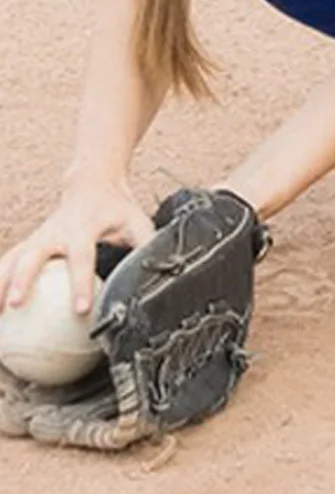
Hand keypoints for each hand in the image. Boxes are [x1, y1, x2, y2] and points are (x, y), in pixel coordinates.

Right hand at [0, 180, 154, 316]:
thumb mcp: (136, 222)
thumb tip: (161, 273)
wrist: (92, 184)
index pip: (81, 258)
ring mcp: (37, 237)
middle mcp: (55, 233)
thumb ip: (146, 245)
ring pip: (11, 261)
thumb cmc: (117, 209)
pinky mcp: (27, 244)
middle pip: (33, 257)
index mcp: (84, 228)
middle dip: (23, 281)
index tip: (81, 309)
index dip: (80, 284)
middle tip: (15, 305)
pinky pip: (6, 264)